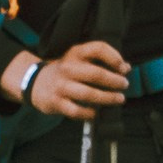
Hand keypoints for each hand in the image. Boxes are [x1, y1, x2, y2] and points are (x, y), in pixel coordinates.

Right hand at [7, 39, 129, 119]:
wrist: (36, 82)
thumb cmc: (66, 71)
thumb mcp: (79, 59)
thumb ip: (101, 61)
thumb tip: (126, 68)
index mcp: (75, 53)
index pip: (98, 48)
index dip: (115, 57)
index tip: (124, 68)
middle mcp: (68, 68)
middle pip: (96, 74)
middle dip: (115, 81)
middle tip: (124, 85)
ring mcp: (61, 86)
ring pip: (89, 94)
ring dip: (108, 98)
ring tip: (119, 99)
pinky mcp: (56, 102)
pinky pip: (77, 111)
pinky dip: (90, 113)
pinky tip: (97, 113)